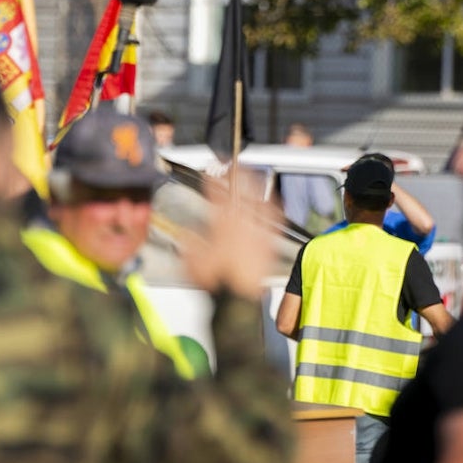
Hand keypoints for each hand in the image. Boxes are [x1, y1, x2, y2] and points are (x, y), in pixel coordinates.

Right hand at [181, 169, 277, 299]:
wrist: (239, 299)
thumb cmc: (217, 282)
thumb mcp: (192, 262)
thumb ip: (189, 245)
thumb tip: (187, 236)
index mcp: (220, 224)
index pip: (215, 193)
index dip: (212, 178)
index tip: (210, 169)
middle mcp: (240, 223)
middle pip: (239, 190)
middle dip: (236, 172)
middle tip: (233, 163)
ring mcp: (257, 230)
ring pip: (257, 199)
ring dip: (254, 184)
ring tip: (253, 173)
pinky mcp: (269, 241)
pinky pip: (274, 217)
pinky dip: (273, 204)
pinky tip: (274, 199)